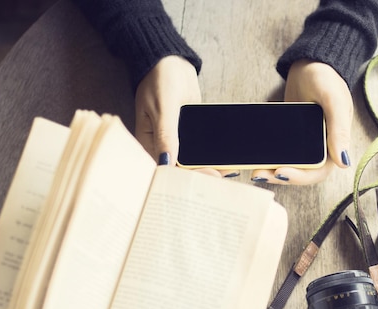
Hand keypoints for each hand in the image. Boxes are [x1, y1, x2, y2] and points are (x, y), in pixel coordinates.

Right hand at [134, 55, 221, 176]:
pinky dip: (213, 152)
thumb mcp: (163, 108)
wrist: (172, 60)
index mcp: (148, 142)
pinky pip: (202, 146)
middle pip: (180, 168)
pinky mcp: (190, 131)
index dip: (181, 178)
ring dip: (209, 164)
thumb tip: (166, 163)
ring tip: (229, 170)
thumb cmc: (159, 79)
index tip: (203, 178)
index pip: (164, 168)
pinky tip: (229, 158)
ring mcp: (177, 139)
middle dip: (200, 174)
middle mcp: (161, 144)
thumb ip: (166, 135)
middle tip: (221, 176)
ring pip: (193, 159)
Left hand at [252, 60, 352, 184]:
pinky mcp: (290, 138)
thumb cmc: (326, 78)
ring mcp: (304, 144)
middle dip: (280, 176)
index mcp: (335, 145)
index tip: (281, 172)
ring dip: (271, 170)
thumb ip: (339, 130)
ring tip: (254, 170)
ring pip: (288, 165)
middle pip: (300, 173)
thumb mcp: (334, 101)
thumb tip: (344, 163)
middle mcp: (320, 149)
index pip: (318, 172)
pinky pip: (280, 152)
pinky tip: (253, 157)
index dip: (300, 177)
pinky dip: (268, 157)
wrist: (309, 64)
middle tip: (259, 174)